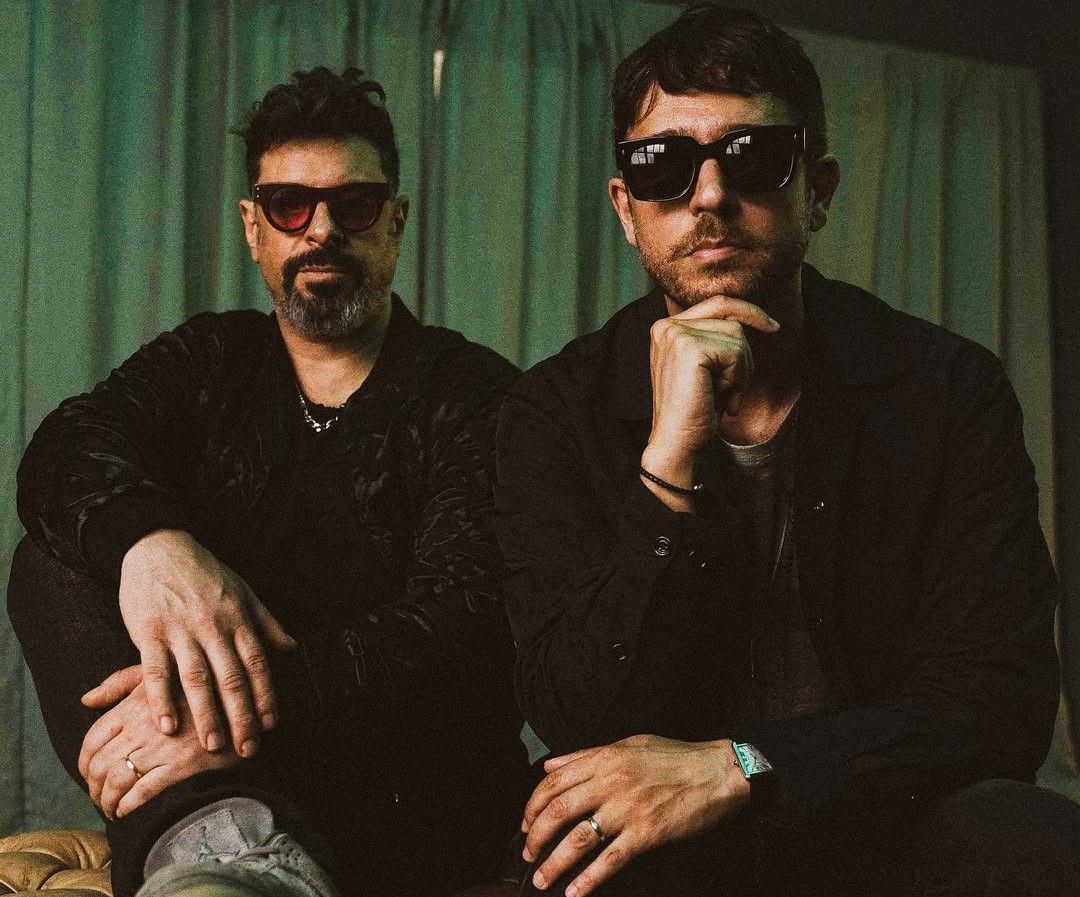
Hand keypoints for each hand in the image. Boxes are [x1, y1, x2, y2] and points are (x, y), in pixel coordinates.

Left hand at [79, 665, 239, 819]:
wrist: (243, 704)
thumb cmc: (200, 688)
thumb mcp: (162, 674)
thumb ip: (121, 683)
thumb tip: (86, 699)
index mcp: (135, 703)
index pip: (93, 738)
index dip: (85, 761)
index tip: (88, 774)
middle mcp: (143, 726)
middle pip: (100, 764)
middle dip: (93, 787)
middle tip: (97, 797)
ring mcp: (161, 747)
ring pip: (117, 781)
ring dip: (107, 800)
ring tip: (110, 808)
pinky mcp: (181, 766)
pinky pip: (142, 792)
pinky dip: (127, 806)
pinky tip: (125, 811)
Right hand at [119, 529, 295, 755]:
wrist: (160, 547)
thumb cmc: (205, 572)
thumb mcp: (244, 591)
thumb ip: (266, 623)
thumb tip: (292, 647)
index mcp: (238, 619)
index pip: (258, 664)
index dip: (266, 696)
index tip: (272, 724)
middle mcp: (213, 627)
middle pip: (231, 678)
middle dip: (242, 716)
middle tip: (247, 749)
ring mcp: (181, 630)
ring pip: (198, 678)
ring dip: (206, 715)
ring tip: (212, 745)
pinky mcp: (149, 632)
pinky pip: (156, 671)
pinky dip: (162, 699)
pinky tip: (167, 725)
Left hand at [520, 734, 750, 895]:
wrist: (719, 772)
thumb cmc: (677, 757)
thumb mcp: (629, 744)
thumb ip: (587, 755)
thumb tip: (551, 765)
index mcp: (605, 758)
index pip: (553, 782)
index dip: (533, 805)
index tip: (526, 823)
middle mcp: (611, 782)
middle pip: (559, 811)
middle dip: (536, 837)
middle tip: (528, 854)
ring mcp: (628, 809)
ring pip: (578, 839)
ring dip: (554, 863)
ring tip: (542, 878)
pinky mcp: (647, 834)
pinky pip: (610, 860)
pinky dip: (589, 880)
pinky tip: (576, 892)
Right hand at [641, 297, 777, 503]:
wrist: (676, 442)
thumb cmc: (695, 410)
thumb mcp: (706, 367)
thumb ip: (717, 339)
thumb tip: (753, 317)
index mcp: (666, 327)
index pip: (717, 303)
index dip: (748, 311)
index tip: (773, 326)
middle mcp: (666, 325)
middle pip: (731, 319)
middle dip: (743, 355)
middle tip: (733, 388)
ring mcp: (675, 334)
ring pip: (737, 335)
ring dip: (741, 369)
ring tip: (723, 394)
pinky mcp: (689, 348)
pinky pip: (736, 352)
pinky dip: (738, 377)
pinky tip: (722, 397)